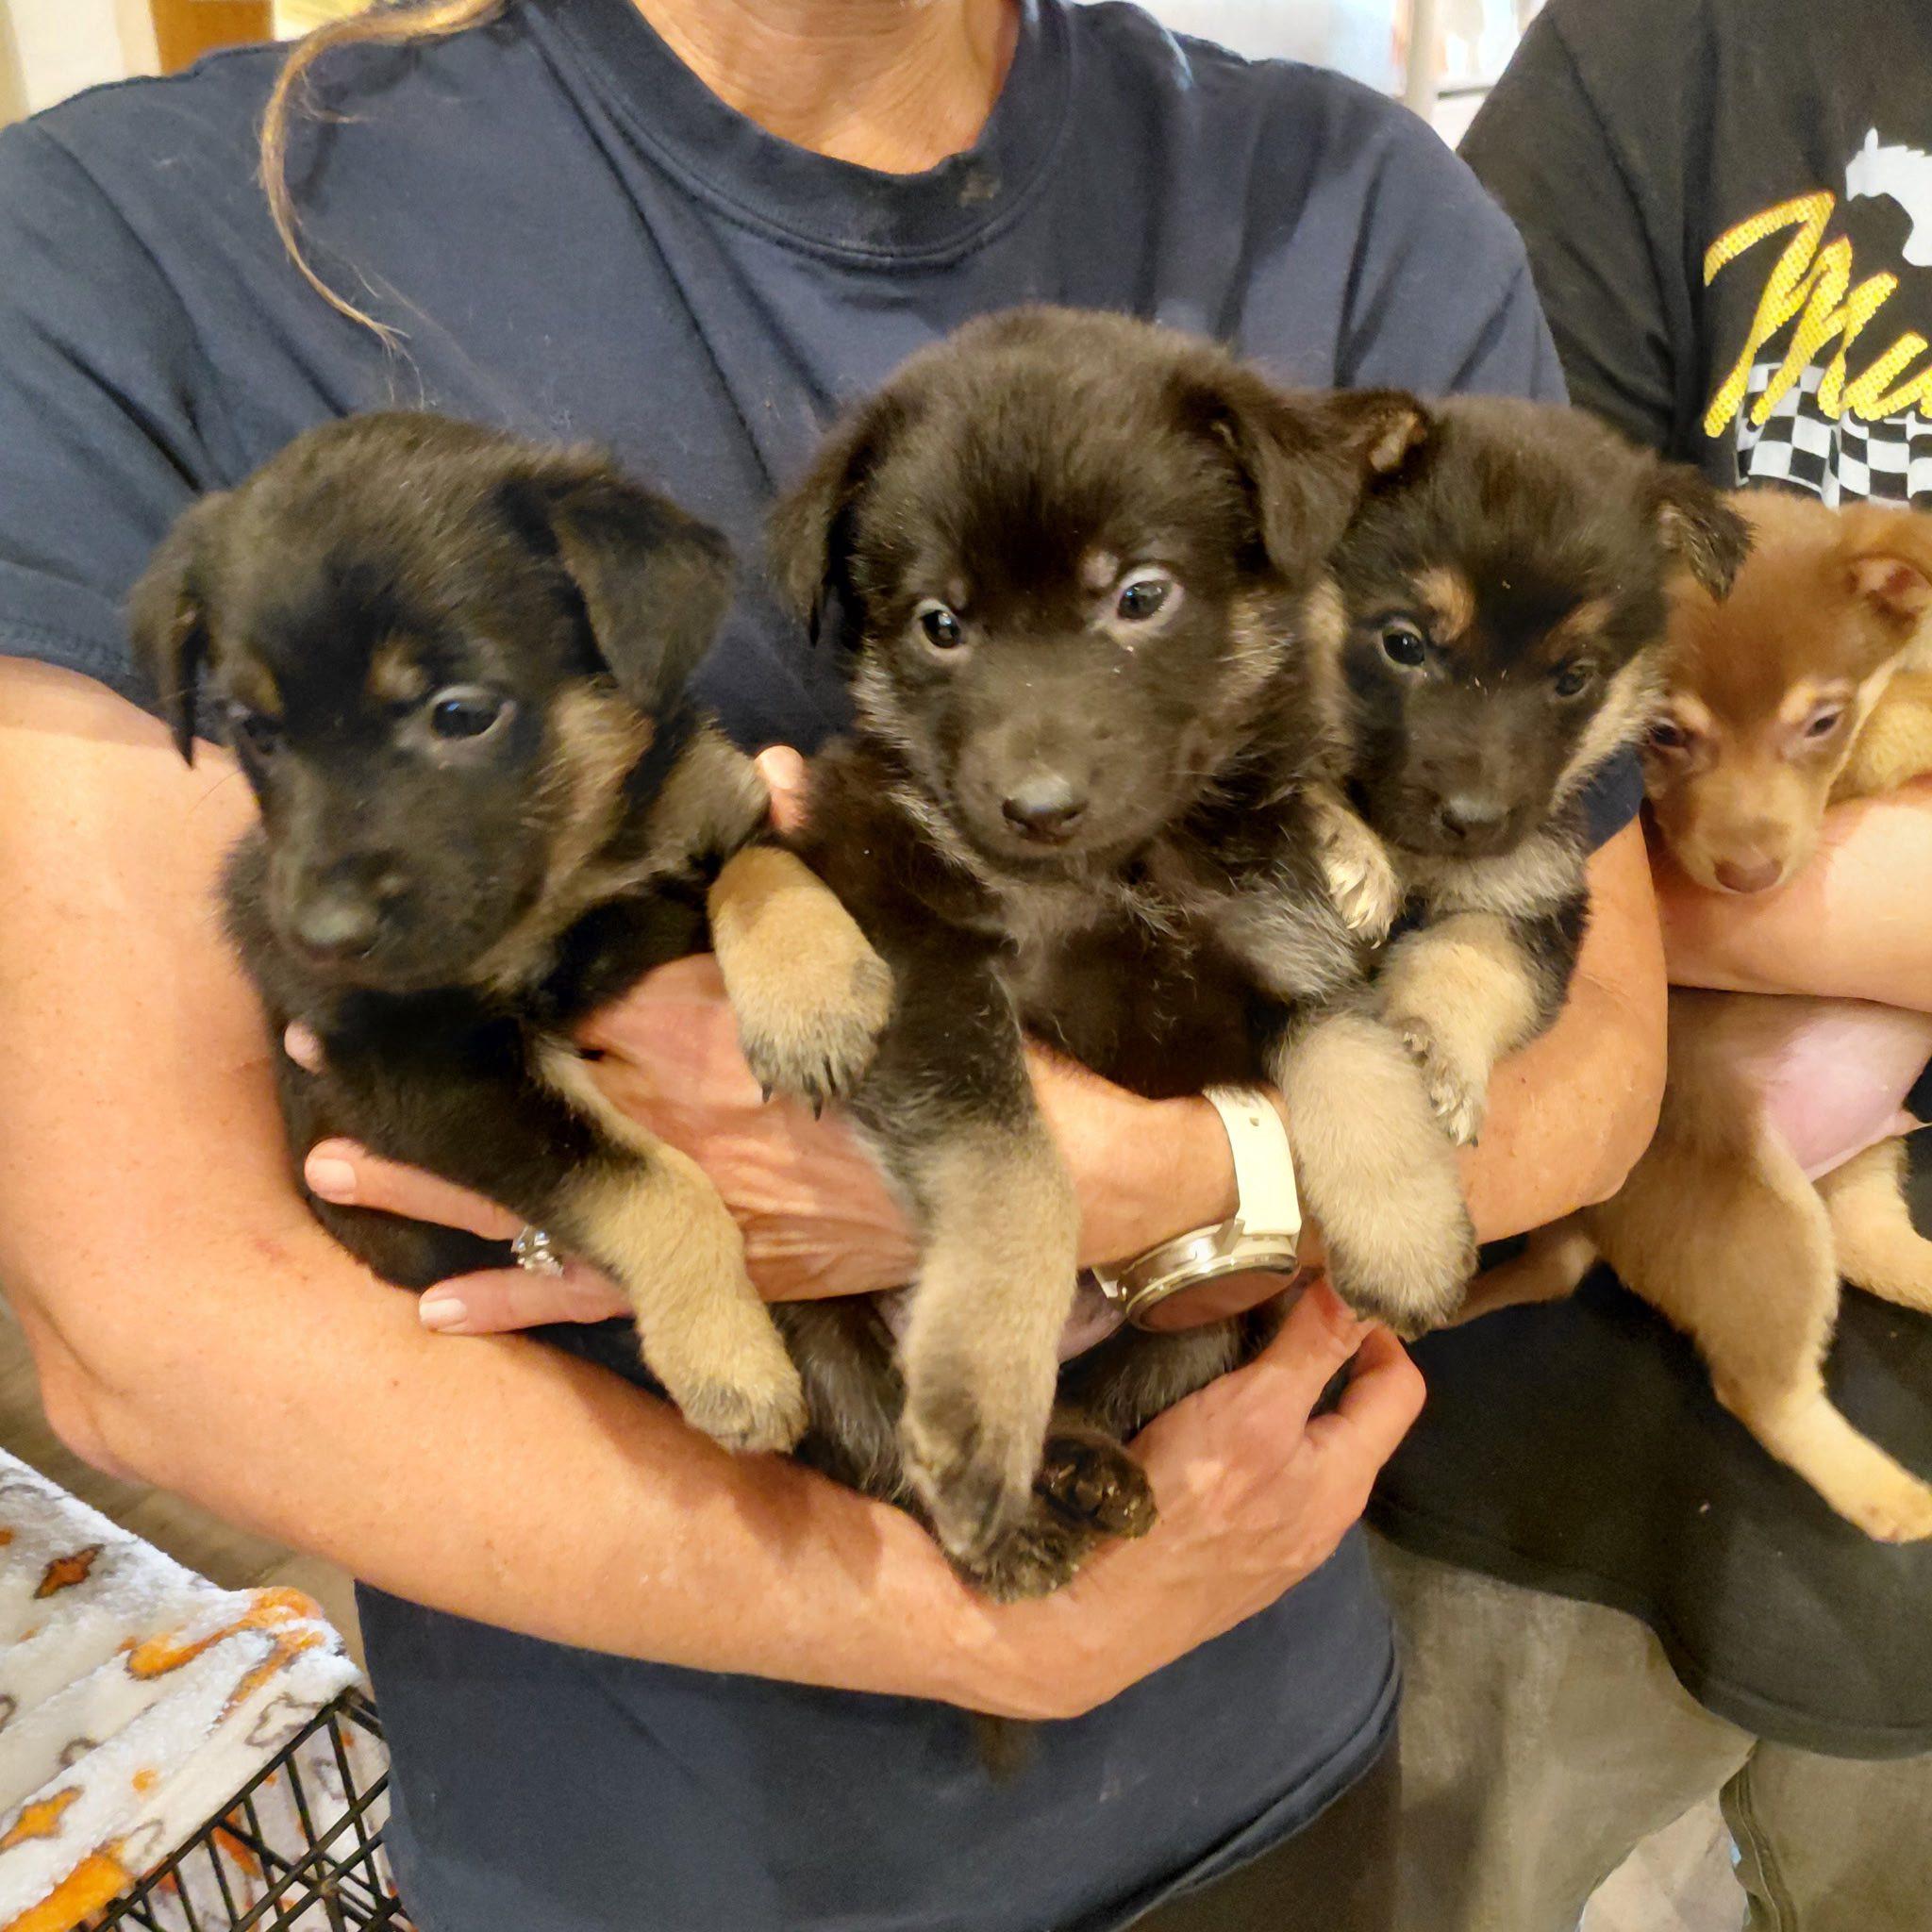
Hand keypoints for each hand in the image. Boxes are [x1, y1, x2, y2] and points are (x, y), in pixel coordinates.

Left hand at [296, 746, 1253, 1333]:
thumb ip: (828, 860)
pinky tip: (437, 1303)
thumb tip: (770, 764)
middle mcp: (692, 1114)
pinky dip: (523, 1298)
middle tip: (312, 1031)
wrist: (1047, 1189)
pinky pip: (613, 1291)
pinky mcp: (728, 1271)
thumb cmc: (972, 1054)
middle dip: (432, 1061)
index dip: (491, 962)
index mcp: (727, 1024)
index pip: (586, 982)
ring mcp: (700, 1203)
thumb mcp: (910, 943)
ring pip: (546, 1189)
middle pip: (534, 1084)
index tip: (409, 940)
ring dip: (441, 1177)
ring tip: (332, 1154)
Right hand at [945, 1281, 1424, 1719]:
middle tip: (1274, 1316)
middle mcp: (1326, 1519)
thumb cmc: (1181, 1502)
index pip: (1401, 1388)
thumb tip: (1359, 1287)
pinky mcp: (1236, 1563)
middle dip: (1327, 1363)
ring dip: (1287, 1404)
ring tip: (1235, 1365)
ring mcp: (1281, 1547)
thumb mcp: (1252, 1408)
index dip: (1378, 1331)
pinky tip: (1206, 1433)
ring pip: (1306, 1455)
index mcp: (1344, 1479)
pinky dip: (1253, 1446)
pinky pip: (1266, 1488)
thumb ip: (1310, 1349)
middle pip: (1354, 1422)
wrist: (1101, 1609)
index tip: (1330, 1294)